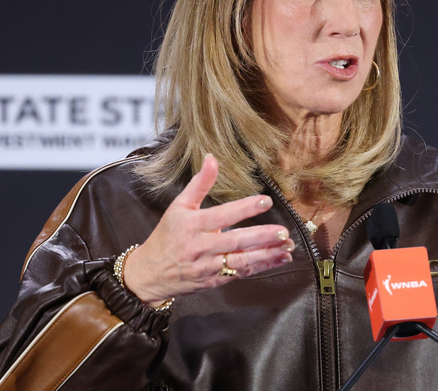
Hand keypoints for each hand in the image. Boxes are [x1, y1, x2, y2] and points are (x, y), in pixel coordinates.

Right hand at [121, 154, 292, 306]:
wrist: (150, 274)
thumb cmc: (167, 236)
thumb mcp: (179, 206)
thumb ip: (199, 183)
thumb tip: (212, 157)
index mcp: (192, 225)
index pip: (223, 215)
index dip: (245, 208)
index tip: (266, 201)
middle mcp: (201, 247)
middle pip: (235, 241)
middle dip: (261, 237)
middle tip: (282, 232)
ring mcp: (208, 266)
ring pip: (241, 261)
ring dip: (267, 254)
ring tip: (287, 247)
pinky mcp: (214, 281)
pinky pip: (241, 273)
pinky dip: (262, 266)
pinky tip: (279, 259)